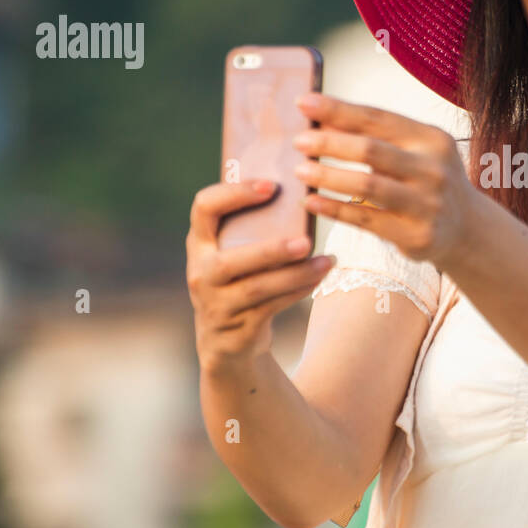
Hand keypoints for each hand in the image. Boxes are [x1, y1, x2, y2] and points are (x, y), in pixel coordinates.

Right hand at [186, 179, 336, 376]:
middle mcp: (201, 272)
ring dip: (296, 274)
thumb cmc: (239, 281)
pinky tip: (319, 278)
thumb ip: (253, 228)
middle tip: (307, 240)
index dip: (235, 193)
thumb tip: (303, 195)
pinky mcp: (237, 327)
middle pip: (229, 260)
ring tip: (327, 262)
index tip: (272, 186)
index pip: (204, 207)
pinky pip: (271, 306)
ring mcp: (216, 303)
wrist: (227, 341)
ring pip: (257, 288)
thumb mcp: (233, 253)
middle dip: (270, 250)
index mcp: (200, 242)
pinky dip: (298, 291)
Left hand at [292, 93, 478, 266]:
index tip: (304, 102)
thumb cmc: (427, 181)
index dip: (338, 109)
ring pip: (367, 186)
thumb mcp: (415, 151)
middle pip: (371, 150)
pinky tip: (312, 201)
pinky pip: (367, 220)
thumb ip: (377, 136)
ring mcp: (428, 204)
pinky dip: (334, 209)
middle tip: (299, 141)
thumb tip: (322, 120)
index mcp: (431, 138)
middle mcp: (434, 169)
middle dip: (329, 143)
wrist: (468, 229)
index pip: (378, 118)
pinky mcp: (417, 235)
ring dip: (328, 176)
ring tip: (301, 171)